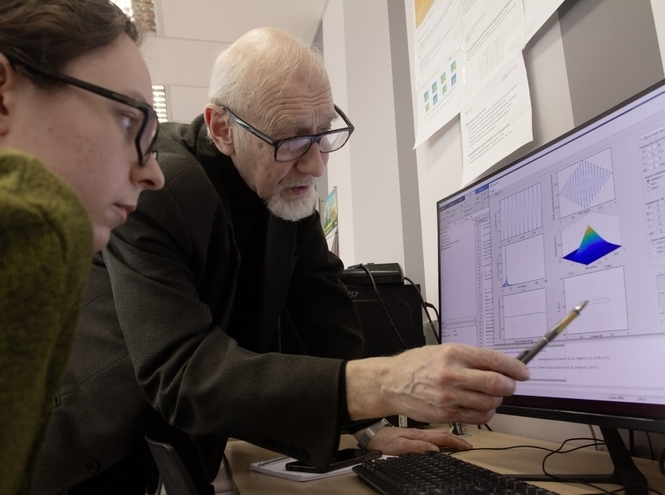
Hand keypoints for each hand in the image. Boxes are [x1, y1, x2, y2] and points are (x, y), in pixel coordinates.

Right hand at [345, 343, 529, 424]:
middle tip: (510, 384)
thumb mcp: (443, 351)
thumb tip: (500, 365)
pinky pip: (478, 418)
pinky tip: (481, 406)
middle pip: (496, 384)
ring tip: (491, 395)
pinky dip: (486, 413)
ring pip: (490, 403)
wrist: (391, 383)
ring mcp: (449, 397)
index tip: (523, 372)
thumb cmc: (417, 365)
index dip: (515, 368)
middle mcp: (452, 375)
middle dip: (509, 386)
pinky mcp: (446, 414)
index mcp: (453, 354)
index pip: (494, 360)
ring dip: (497, 400)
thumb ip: (470, 358)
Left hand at [362, 426, 471, 454]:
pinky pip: (431, 436)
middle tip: (469, 445)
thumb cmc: (382, 439)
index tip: (468, 446)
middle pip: (443, 435)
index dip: (456, 442)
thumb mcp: (398, 446)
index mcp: (419, 435)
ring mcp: (417, 433)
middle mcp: (420, 433)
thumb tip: (434, 449)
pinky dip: (440, 438)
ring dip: (450, 438)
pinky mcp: (412, 435)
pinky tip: (441, 441)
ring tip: (460, 442)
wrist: (369, 433)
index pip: (442, 437)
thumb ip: (416, 447)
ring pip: (438, 435)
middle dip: (458, 439)